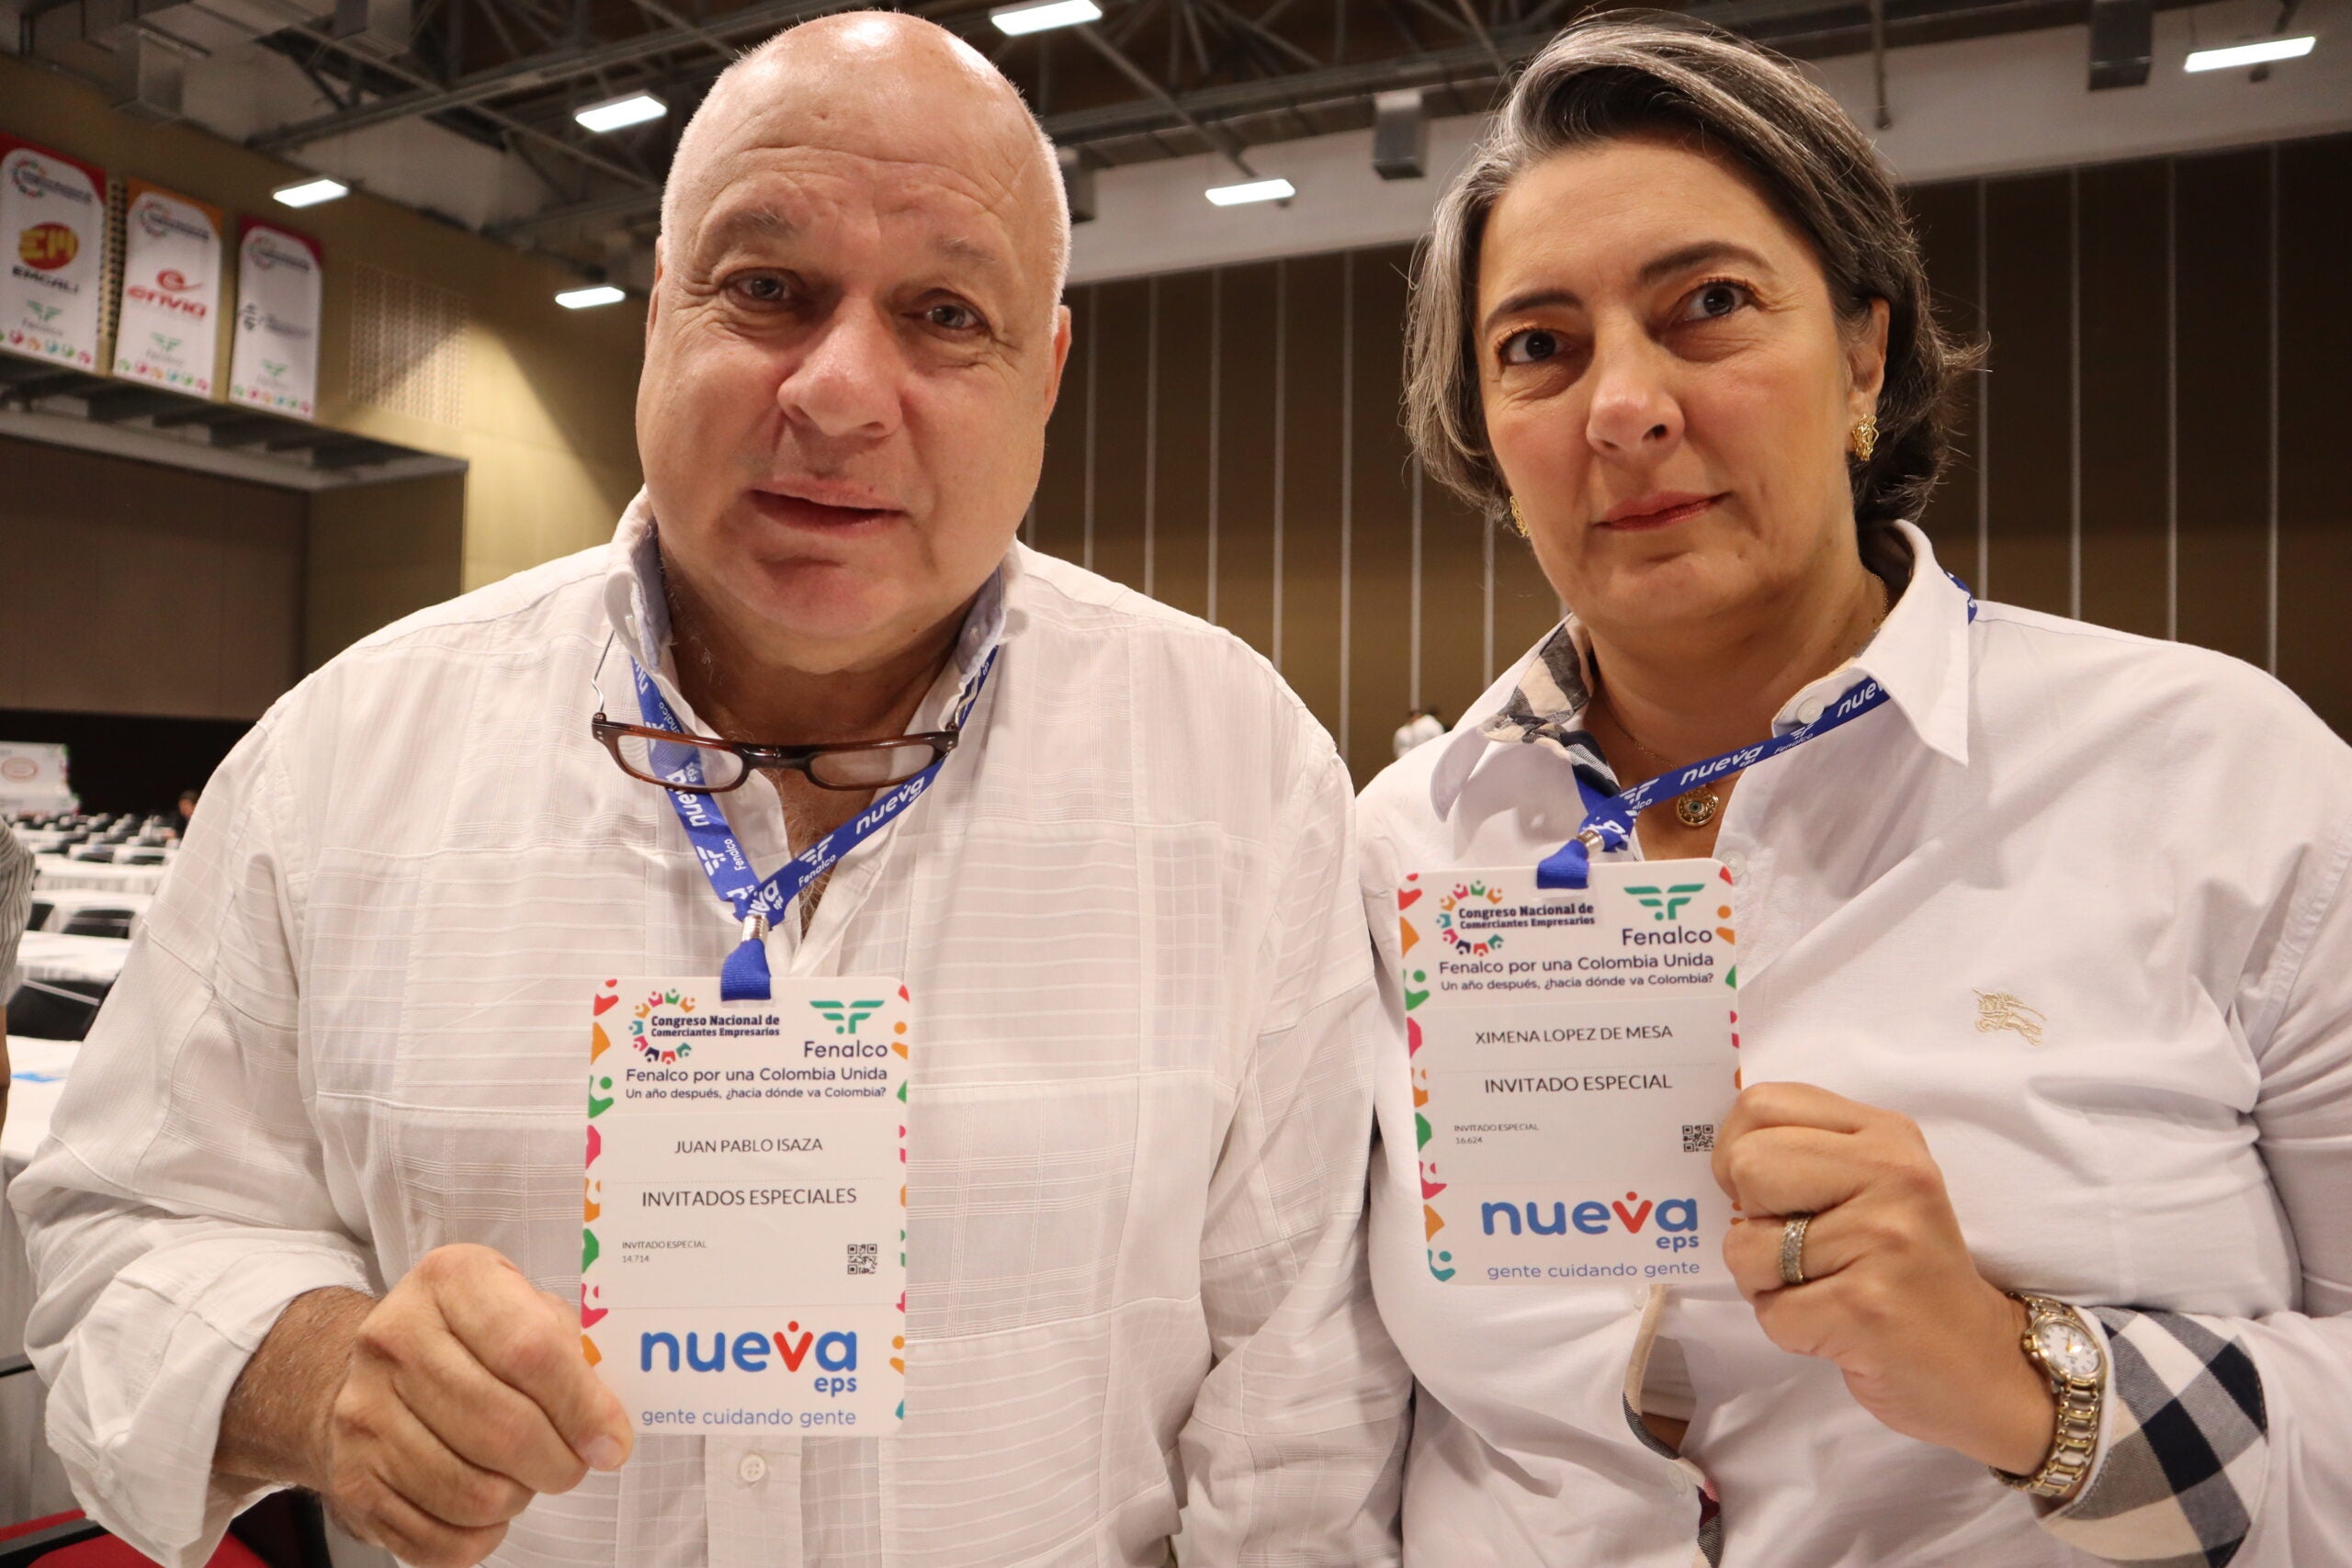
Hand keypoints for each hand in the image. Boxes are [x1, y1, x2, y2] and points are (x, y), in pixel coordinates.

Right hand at [317, 1245, 632, 1566]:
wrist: (367, 1371)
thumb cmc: (469, 1338)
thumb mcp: (521, 1308)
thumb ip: (569, 1352)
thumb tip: (603, 1431)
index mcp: (449, 1281)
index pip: (530, 1350)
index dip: (582, 1406)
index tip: (612, 1443)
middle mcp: (393, 1340)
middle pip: (504, 1428)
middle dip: (559, 1462)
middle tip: (574, 1463)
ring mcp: (363, 1412)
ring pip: (473, 1493)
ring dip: (519, 1498)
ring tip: (523, 1476)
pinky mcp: (350, 1478)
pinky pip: (437, 1540)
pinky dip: (480, 1537)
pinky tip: (489, 1507)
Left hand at [1711, 1082, 2054, 1474]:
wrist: (1978, 1362)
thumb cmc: (1905, 1271)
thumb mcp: (1873, 1184)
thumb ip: (1805, 1149)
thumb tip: (1720, 1140)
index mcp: (1886, 1134)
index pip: (1762, 1104)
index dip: (1738, 1151)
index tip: (1766, 1191)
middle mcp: (1892, 1175)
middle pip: (1747, 1166)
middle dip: (1750, 1219)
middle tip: (1796, 1247)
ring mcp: (1882, 1240)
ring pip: (1746, 1248)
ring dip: (1767, 1284)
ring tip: (1826, 1290)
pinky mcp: (1866, 1307)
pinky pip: (1771, 1311)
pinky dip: (1790, 1329)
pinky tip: (1838, 1327)